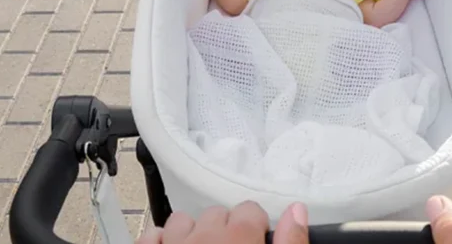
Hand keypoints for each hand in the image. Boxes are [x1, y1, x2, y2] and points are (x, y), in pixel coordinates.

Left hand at [137, 201, 308, 243]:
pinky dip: (163, 241)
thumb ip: (289, 242)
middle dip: (226, 231)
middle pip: (218, 213)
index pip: (251, 210)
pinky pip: (153, 235)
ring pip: (184, 220)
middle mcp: (204, 235)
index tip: (257, 242)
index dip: (255, 227)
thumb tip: (298, 211)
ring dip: (194, 235)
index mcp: (238, 238)